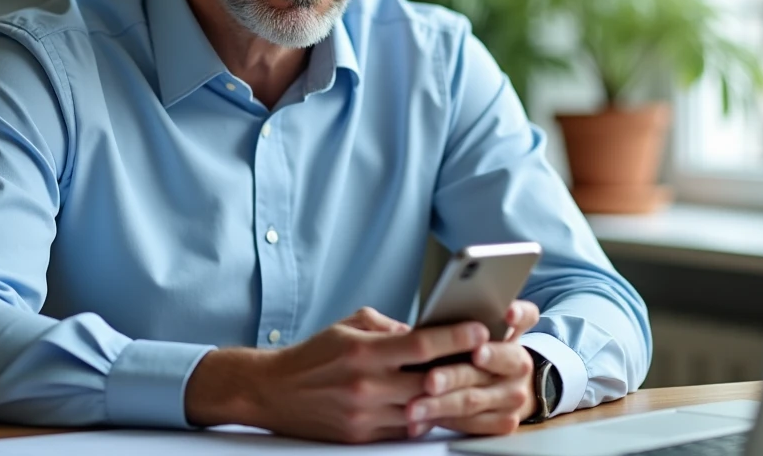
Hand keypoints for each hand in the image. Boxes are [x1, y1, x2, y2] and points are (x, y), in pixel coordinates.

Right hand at [185, 306, 490, 442]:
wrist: (272, 391)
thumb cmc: (314, 355)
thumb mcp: (349, 325)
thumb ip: (388, 327)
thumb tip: (423, 332)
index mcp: (362, 350)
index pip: (419, 344)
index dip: (454, 337)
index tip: (479, 329)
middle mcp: (365, 384)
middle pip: (429, 382)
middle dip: (462, 371)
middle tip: (489, 361)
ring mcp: (364, 414)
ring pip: (422, 411)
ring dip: (448, 400)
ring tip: (473, 388)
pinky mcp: (360, 436)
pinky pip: (405, 431)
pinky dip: (423, 419)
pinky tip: (437, 409)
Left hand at [406, 300, 541, 435]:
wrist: (505, 385)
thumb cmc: (475, 349)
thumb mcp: (472, 329)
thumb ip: (461, 319)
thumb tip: (433, 311)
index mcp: (514, 333)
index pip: (525, 317)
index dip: (518, 315)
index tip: (505, 314)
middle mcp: (519, 363)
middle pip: (492, 364)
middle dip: (457, 372)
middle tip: (431, 379)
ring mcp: (514, 394)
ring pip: (474, 399)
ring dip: (440, 404)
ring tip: (413, 407)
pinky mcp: (505, 421)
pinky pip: (471, 424)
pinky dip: (442, 421)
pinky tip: (420, 422)